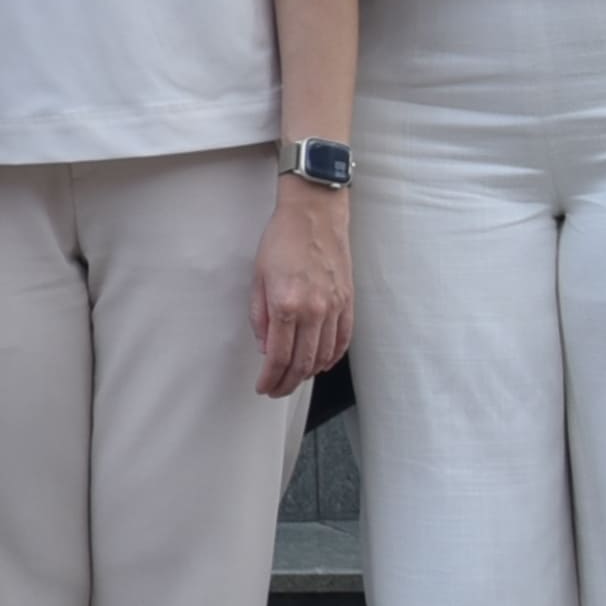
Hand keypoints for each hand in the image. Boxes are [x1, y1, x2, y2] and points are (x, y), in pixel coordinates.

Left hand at [251, 177, 353, 397]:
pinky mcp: (348, 302)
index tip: (264, 386)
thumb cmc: (282, 239)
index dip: (270, 378)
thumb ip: (259, 316)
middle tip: (276, 390)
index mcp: (286, 304)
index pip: (278, 356)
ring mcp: (334, 307)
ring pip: (324, 356)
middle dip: (287, 383)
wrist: (315, 215)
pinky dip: (332, 358)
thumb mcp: (257, 276)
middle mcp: (313, 310)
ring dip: (308, 374)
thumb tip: (265, 347)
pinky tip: (322, 365)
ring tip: (295, 380)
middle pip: (302, 363)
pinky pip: (343, 340)